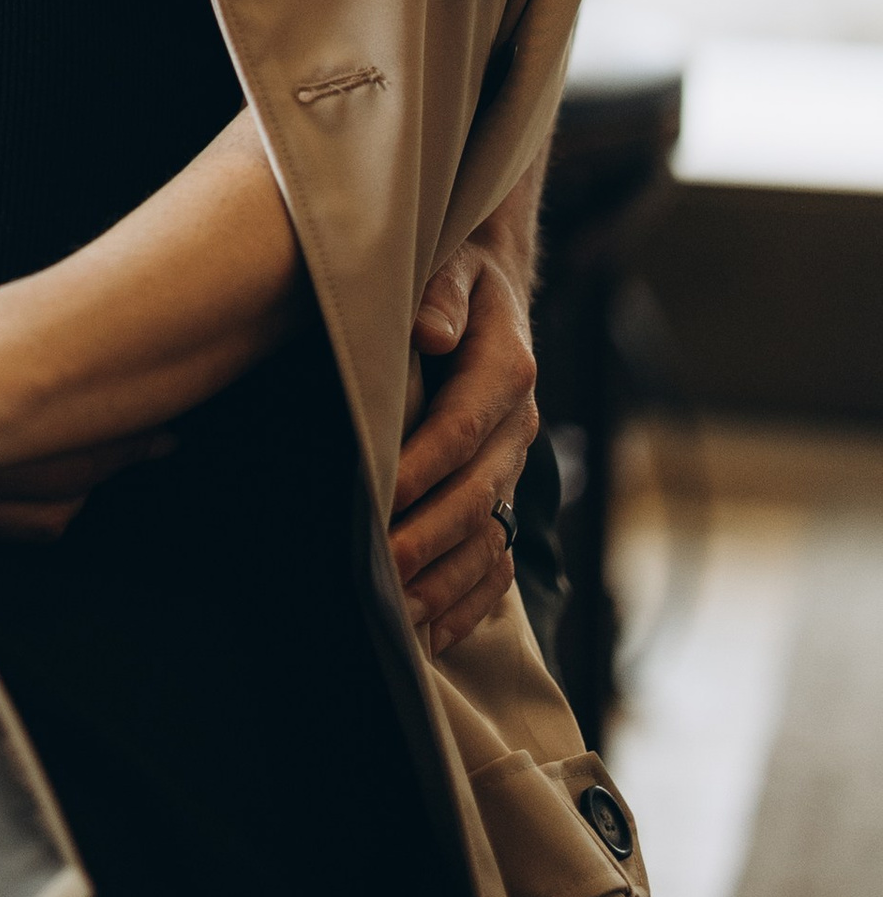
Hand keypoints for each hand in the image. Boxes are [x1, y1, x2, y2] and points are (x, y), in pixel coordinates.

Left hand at [393, 236, 539, 655]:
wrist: (487, 287)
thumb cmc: (453, 273)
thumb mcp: (450, 262)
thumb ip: (441, 293)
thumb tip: (429, 329)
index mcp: (507, 368)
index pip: (461, 428)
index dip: (420, 467)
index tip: (378, 501)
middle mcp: (518, 425)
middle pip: (476, 494)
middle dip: (427, 539)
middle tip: (381, 576)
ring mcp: (514, 464)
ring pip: (489, 536)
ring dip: (445, 582)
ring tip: (400, 620)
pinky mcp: (504, 490)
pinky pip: (498, 557)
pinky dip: (469, 601)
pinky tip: (434, 635)